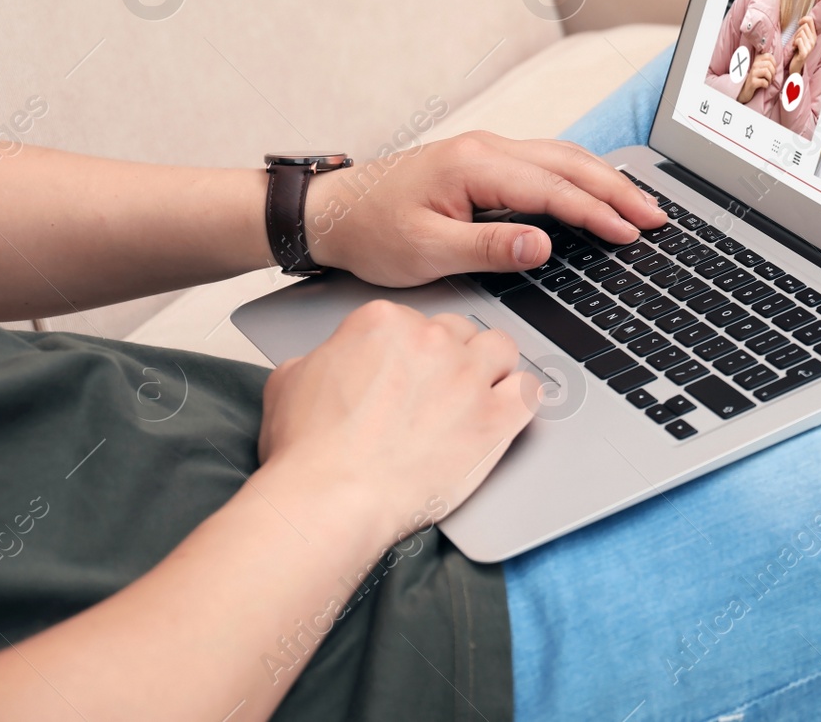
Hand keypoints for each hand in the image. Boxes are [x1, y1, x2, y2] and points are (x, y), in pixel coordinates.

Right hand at [258, 301, 538, 538]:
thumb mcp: (290, 381)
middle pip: (457, 331)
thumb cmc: (309, 451)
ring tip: (477, 395)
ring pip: (501, 349)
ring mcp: (468, 376)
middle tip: (434, 392)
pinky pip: (529, 391)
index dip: (407, 351)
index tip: (403, 374)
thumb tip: (333, 361)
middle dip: (448, 357)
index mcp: (382, 322)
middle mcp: (431, 339)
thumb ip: (323, 357)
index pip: (411, 321)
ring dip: (491, 368)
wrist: (332, 498)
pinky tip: (508, 410)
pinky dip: (522, 399)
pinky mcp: (495, 417)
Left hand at [305, 131, 665, 285]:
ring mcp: (486, 151)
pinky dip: (580, 176)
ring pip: (561, 158)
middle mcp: (486, 149)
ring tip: (640, 205)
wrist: (329, 211)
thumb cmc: (371, 232)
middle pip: (569, 164)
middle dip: (618, 190)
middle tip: (657, 217)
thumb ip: (488, 248)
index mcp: (475, 166)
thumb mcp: (426, 252)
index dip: (597, 213)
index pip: (554, 190)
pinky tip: (597, 190)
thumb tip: (543, 245)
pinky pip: (545, 162)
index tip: (631, 232)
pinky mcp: (483, 162)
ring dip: (604, 180)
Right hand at [737, 51, 777, 103]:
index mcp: (757, 59)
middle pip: (769, 64)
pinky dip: (767, 85)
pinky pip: (764, 82)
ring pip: (767, 72)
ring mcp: (752, 73)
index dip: (774, 63)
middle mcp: (754, 65)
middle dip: (773, 73)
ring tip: (768, 82)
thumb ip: (767, 62)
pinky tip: (764, 86)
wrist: (746, 89)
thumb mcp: (761, 68)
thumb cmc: (757, 78)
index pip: (769, 56)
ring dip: (770, 79)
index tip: (772, 70)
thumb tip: (774, 55)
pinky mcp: (752, 82)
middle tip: (771, 78)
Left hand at [788, 15, 816, 74]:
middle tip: (796, 40)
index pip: (810, 20)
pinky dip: (794, 43)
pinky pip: (799, 40)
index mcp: (814, 36)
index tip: (799, 23)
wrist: (796, 65)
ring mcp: (810, 47)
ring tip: (795, 45)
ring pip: (800, 33)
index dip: (804, 19)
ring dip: (794, 38)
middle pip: (804, 27)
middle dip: (797, 32)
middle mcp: (813, 41)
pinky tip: (794, 48)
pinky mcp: (805, 52)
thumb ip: (804, 30)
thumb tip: (804, 19)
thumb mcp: (802, 38)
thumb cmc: (798, 50)